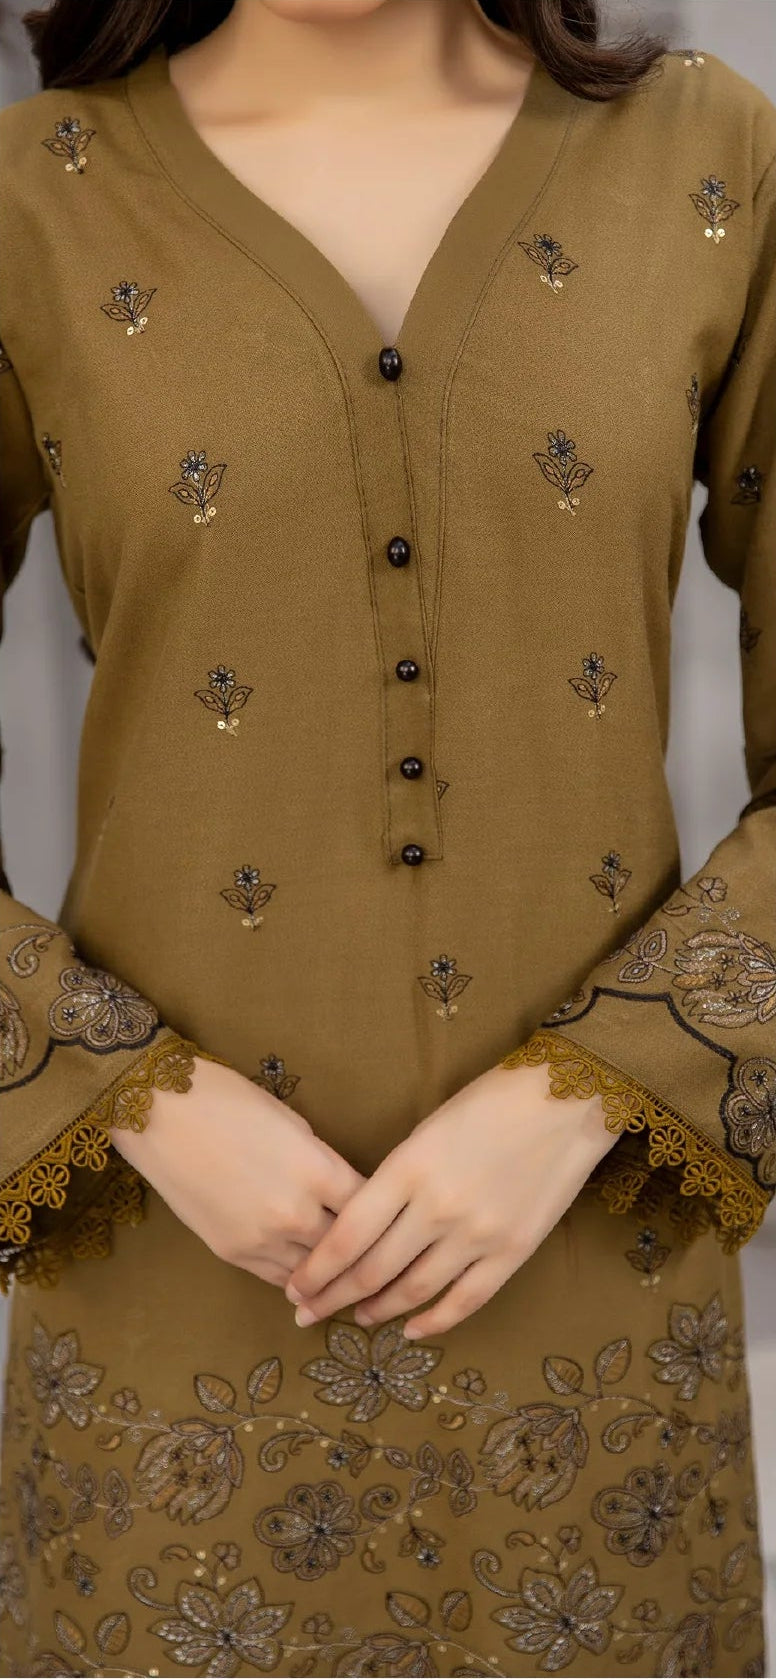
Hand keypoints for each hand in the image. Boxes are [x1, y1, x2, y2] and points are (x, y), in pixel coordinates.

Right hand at [110, 1053, 364, 1285]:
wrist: (160, 1114)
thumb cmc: (227, 1102)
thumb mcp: (292, 1122)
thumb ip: (321, 1161)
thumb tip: (338, 1188)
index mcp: (318, 1170)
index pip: (371, 1208)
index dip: (385, 1214)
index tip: (393, 1219)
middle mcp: (296, 1213)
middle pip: (348, 1248)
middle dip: (365, 1252)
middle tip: (382, 1259)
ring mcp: (262, 1239)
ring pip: (315, 1272)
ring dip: (333, 1275)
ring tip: (352, 1279)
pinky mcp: (232, 1253)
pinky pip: (278, 1278)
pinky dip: (298, 1279)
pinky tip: (311, 1281)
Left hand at [285, 1059, 616, 1336]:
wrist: (566, 1099)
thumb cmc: (490, 1102)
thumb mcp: (426, 1128)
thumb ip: (396, 1178)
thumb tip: (363, 1226)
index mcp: (408, 1168)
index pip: (347, 1236)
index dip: (315, 1270)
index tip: (295, 1288)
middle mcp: (437, 1208)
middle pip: (372, 1269)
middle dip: (332, 1297)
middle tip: (307, 1313)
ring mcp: (477, 1234)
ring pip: (413, 1290)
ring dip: (378, 1309)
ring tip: (356, 1317)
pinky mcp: (512, 1251)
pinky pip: (466, 1300)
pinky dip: (434, 1321)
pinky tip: (412, 1329)